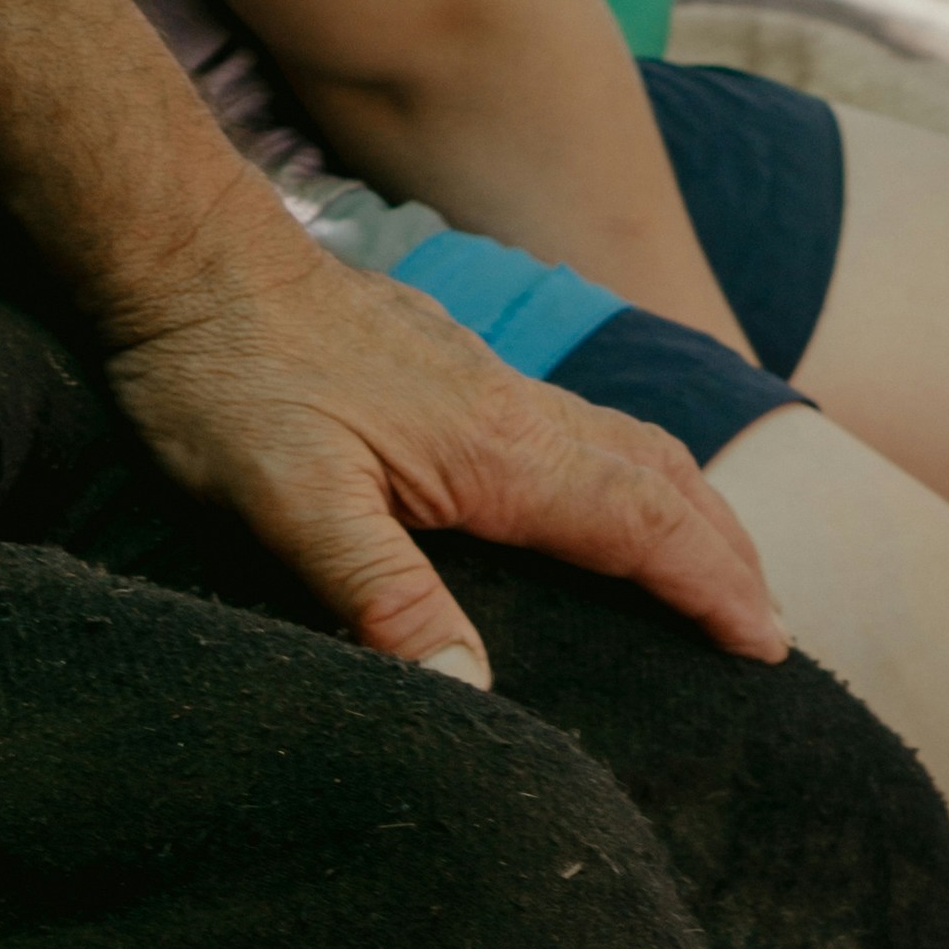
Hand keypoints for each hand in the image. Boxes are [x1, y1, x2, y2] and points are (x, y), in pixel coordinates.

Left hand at [96, 213, 785, 683]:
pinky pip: (566, 420)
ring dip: (677, 502)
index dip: (710, 582)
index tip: (770, 644)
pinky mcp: (436, 364)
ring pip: (612, 438)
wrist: (178, 250)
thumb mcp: (289, 501)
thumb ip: (382, 597)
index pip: (638, 520)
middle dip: (722, 545)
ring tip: (710, 562)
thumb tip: (473, 698)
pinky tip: (586, 489)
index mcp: (495, 444)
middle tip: (769, 621)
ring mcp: (473, 375)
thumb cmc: (226, 375)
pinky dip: (617, 467)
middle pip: (652, 472)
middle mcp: (506, 403)